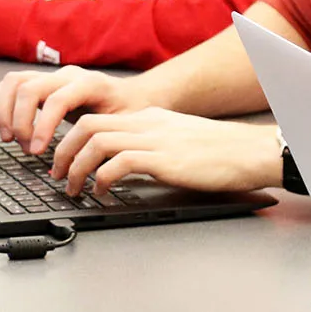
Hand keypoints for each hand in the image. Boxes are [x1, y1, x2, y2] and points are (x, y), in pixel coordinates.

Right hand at [0, 65, 146, 153]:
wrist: (133, 95)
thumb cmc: (129, 112)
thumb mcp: (124, 126)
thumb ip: (105, 142)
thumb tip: (86, 168)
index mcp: (90, 84)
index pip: (56, 100)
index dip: (41, 127)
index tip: (36, 151)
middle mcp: (68, 75)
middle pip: (28, 87)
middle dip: (19, 121)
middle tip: (24, 148)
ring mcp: (53, 76)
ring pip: (15, 82)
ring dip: (4, 111)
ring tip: (9, 138)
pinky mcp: (42, 82)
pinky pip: (12, 84)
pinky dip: (0, 104)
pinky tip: (3, 126)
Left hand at [49, 108, 280, 194]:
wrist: (253, 152)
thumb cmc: (223, 153)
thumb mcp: (181, 141)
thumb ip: (154, 146)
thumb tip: (127, 165)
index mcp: (150, 118)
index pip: (98, 118)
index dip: (72, 140)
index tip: (64, 161)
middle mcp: (148, 123)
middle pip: (88, 125)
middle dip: (63, 151)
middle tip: (57, 174)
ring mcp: (156, 139)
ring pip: (96, 141)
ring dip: (76, 166)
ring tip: (73, 188)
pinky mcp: (164, 159)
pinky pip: (118, 163)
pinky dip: (102, 179)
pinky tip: (103, 193)